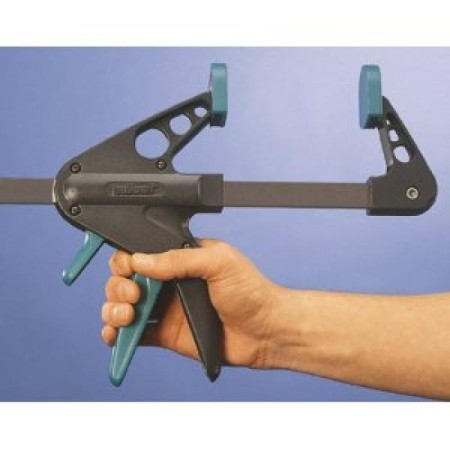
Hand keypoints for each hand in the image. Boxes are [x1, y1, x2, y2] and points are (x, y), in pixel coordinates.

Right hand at [101, 240, 282, 367]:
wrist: (267, 332)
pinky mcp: (166, 334)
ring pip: (123, 306)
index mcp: (180, 258)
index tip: (128, 270)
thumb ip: (179, 258)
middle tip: (134, 295)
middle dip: (118, 287)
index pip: (141, 254)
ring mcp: (166, 309)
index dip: (127, 261)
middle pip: (125, 280)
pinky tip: (116, 335)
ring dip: (113, 310)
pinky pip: (134, 334)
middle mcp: (169, 282)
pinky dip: (118, 335)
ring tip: (127, 315)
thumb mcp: (218, 262)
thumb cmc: (252, 292)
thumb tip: (141, 260)